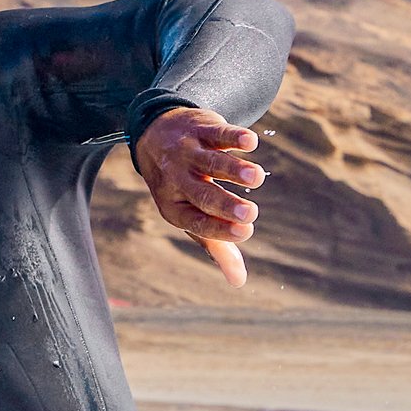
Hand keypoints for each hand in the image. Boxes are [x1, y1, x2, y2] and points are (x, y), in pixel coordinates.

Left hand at [134, 106, 262, 286]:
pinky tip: (251, 142)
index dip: (220, 228)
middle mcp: (178, 179)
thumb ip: (217, 246)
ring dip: (234, 169)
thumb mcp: (193, 216)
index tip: (246, 232)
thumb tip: (239, 282)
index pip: (197, 221)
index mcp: (174, 207)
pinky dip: (233, 136)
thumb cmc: (181, 187)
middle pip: (202, 194)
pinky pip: (217, 132)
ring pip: (211, 161)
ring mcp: (188, 152)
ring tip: (256, 178)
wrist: (154, 135)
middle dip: (226, 205)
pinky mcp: (201, 128)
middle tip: (251, 214)